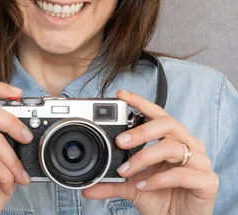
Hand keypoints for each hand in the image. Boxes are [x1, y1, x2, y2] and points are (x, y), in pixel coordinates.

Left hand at [82, 90, 218, 214]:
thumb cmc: (159, 197)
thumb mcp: (131, 187)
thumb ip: (110, 183)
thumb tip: (86, 187)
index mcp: (172, 139)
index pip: (157, 114)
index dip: (141, 102)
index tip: (121, 95)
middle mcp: (188, 145)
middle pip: (167, 124)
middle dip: (141, 131)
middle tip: (119, 142)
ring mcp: (200, 162)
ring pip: (173, 148)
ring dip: (144, 158)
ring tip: (126, 171)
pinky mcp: (207, 181)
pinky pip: (183, 174)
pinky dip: (159, 179)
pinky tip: (143, 187)